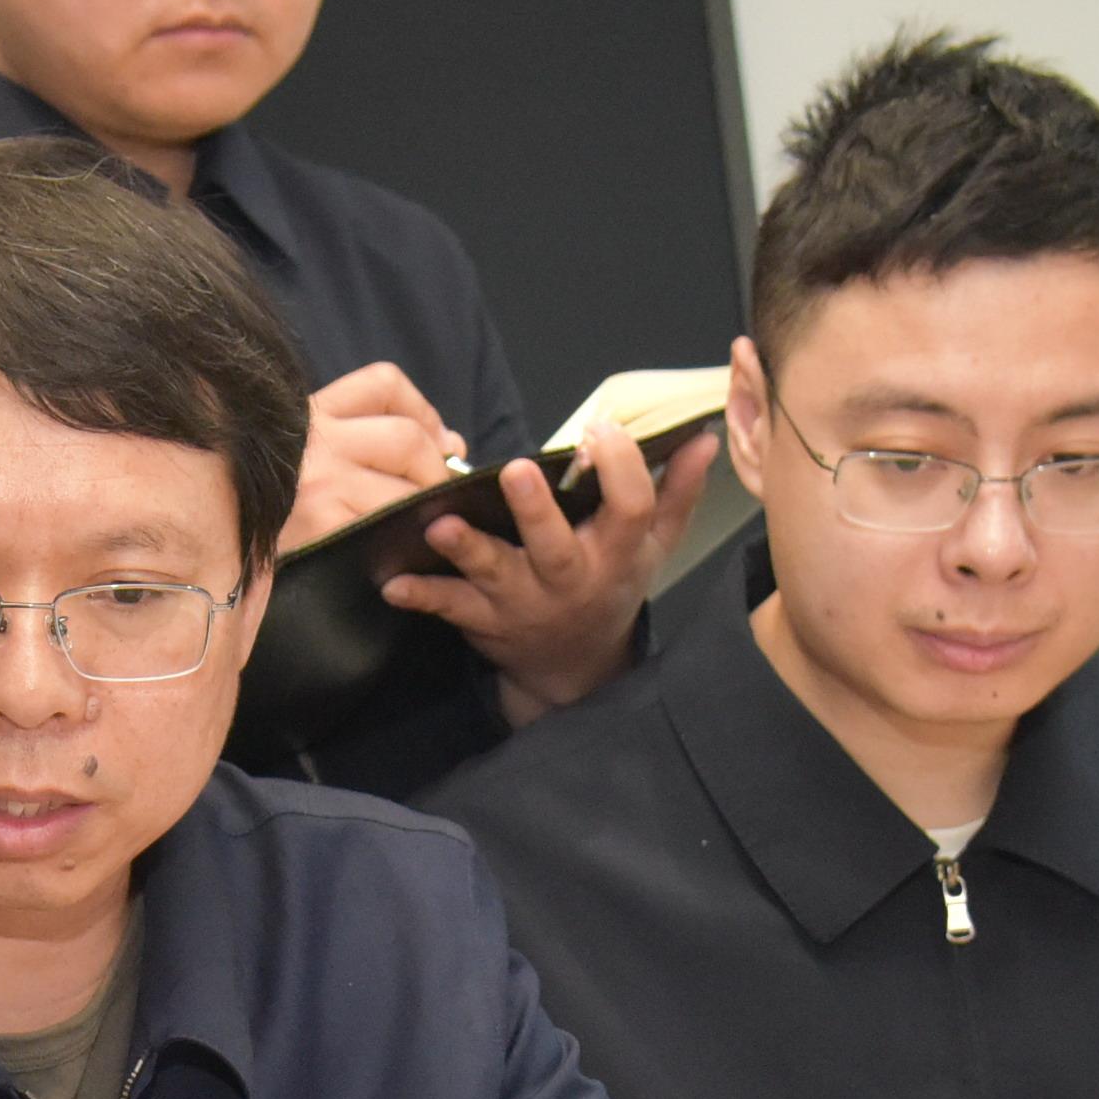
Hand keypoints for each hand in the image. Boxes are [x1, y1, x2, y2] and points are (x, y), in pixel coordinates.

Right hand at [276, 361, 465, 553]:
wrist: (215, 573)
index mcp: (303, 416)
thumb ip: (357, 443)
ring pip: (408, 482)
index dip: (425, 411)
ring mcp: (318, 479)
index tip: (442, 442)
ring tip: (417, 531)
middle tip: (436, 501)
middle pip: (408, 436)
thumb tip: (448, 442)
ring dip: (426, 509)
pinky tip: (400, 555)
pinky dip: (409, 539)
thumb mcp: (296, 464)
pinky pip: (394, 523)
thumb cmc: (267, 521)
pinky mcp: (325, 521)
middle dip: (437, 471)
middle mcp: (310, 439)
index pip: (383, 383)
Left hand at [382, 422, 719, 723]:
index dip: (621, 468)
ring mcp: (523, 603)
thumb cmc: (614, 586)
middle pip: (555, 546)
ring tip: (441, 525)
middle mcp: (570, 579)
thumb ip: (678, 491)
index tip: (602, 429)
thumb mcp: (654, 545)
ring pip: (495, 575)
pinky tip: (394, 583)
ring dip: (468, 550)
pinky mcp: (484, 620)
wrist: (577, 669)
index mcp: (616, 554)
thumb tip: (705, 436)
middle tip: (517, 471)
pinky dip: (422, 596)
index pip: (630, 508)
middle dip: (536, 511)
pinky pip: (450, 608)